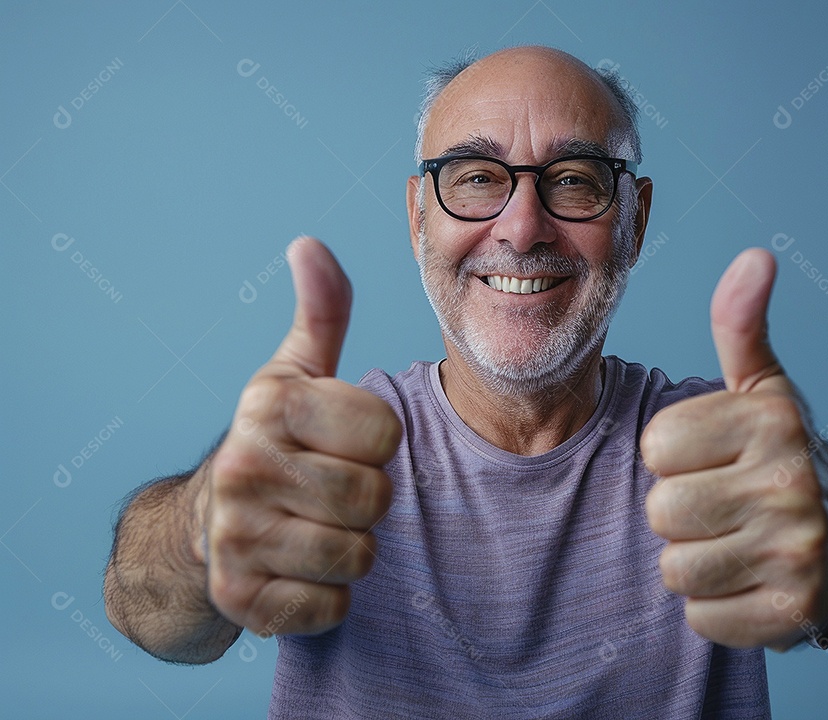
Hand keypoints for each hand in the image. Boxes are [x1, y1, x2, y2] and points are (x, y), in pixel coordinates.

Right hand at [197, 237, 401, 637]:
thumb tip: (310, 244)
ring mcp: (237, 538)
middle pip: (376, 499)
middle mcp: (244, 469)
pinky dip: (328, 595)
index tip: (342, 443)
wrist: (208, 524)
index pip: (388, 436)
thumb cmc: (276, 441)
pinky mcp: (240, 601)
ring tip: (317, 526)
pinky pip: (333, 606)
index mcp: (271, 407)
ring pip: (359, 556)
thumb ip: (321, 313)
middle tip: (330, 490)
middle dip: (368, 499)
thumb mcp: (295, 373)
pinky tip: (299, 567)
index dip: (379, 445)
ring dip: (352, 548)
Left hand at [642, 248, 827, 649]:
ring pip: (675, 569)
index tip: (713, 457)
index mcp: (772, 421)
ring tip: (738, 541)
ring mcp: (798, 552)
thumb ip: (741, 326)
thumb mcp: (767, 389)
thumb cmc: (791, 454)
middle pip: (661, 511)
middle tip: (725, 504)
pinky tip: (751, 579)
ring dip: (697, 560)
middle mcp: (791, 483)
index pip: (655, 446)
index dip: (674, 455)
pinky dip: (716, 606)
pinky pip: (701, 618)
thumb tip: (754, 255)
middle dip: (682, 510)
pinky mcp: (797, 612)